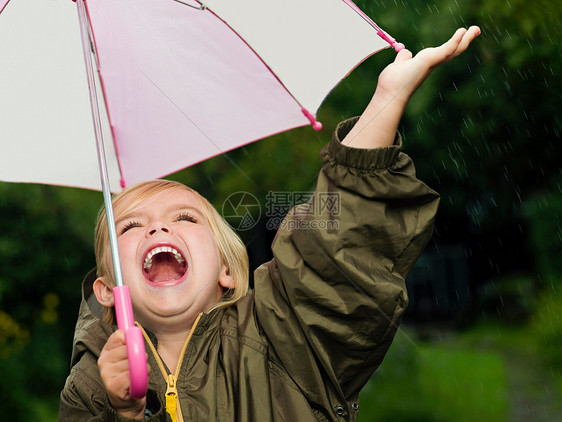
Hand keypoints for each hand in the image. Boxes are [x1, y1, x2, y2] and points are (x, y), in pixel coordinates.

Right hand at [98, 330, 147, 418]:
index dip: (132, 339)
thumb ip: (130, 341)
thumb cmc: (130, 374)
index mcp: (106, 350)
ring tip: (136, 375)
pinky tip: (135, 383)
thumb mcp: (128, 355)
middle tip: (138, 364)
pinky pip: (133, 374)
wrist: (128, 400)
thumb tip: (135, 328)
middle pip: (129, 347)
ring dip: (142, 368)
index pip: (119, 334)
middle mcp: (103, 360)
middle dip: (140, 355)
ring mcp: (106, 373)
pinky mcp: (113, 386)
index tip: (134, 346)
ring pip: (134, 361)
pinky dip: (140, 378)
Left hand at [343, 26, 479, 148]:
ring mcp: (432, 63)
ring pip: (453, 50)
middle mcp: (431, 64)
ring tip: (475, 29)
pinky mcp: (430, 60)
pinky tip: (462, 32)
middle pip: (453, 50)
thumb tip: (406, 53)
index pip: (443, 52)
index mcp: (426, 64)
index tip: (462, 33)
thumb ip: (403, 59)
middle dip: (465, 40)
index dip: (453, 43)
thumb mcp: (399, 65)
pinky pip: (445, 49)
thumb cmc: (393, 82)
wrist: (389, 92)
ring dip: (465, 39)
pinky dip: (455, 41)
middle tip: (476, 29)